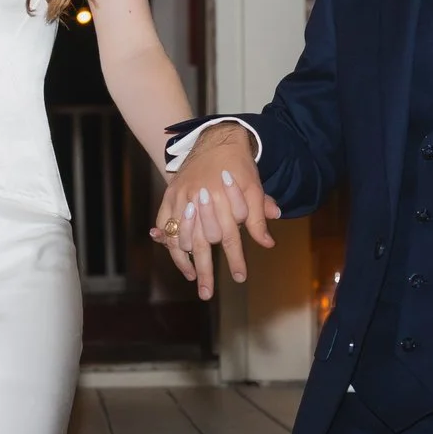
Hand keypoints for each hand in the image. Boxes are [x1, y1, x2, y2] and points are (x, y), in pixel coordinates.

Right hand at [149, 123, 279, 300]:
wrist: (216, 139)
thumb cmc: (239, 166)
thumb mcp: (255, 188)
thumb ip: (258, 217)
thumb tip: (267, 244)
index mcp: (222, 199)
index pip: (229, 237)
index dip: (235, 259)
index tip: (240, 277)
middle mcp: (199, 200)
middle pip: (200, 244)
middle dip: (205, 270)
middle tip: (207, 293)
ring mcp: (181, 198)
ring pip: (179, 237)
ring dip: (186, 262)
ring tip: (195, 280)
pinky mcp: (170, 196)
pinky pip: (165, 226)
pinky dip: (169, 244)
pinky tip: (180, 259)